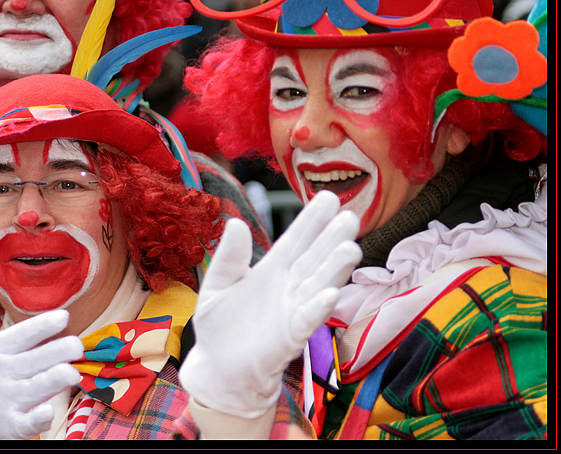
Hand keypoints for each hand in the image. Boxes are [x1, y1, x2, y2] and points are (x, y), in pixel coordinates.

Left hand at [0, 276, 82, 438]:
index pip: (24, 334)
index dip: (43, 326)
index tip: (62, 316)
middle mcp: (8, 374)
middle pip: (40, 359)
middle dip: (59, 351)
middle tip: (74, 345)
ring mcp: (9, 400)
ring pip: (40, 387)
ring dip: (56, 380)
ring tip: (69, 373)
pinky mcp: (5, 425)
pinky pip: (28, 423)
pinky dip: (39, 418)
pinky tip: (46, 411)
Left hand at [180, 191, 360, 419]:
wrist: (217, 368)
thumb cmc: (220, 326)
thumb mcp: (217, 284)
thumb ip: (229, 257)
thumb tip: (237, 222)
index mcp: (271, 270)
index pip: (295, 240)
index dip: (311, 221)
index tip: (328, 198)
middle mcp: (288, 287)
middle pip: (313, 259)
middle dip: (331, 238)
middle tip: (350, 216)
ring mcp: (291, 312)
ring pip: (318, 286)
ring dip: (334, 269)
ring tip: (350, 247)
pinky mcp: (289, 338)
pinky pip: (306, 321)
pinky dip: (318, 308)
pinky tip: (330, 294)